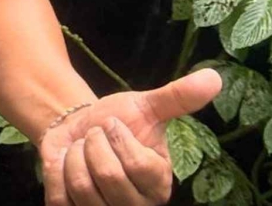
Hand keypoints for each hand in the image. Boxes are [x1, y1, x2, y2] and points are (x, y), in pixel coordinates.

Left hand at [41, 68, 221, 205]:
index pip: (138, 165)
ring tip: (83, 149)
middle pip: (109, 177)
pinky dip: (57, 171)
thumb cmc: (117, 120)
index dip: (118, 136)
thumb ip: (178, 97)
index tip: (113, 124)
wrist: (77, 129)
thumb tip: (213, 78)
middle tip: (95, 136)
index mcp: (158, 183)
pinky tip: (67, 164)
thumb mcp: (146, 106)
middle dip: (94, 143)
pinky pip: (60, 196)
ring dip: (74, 155)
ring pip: (82, 186)